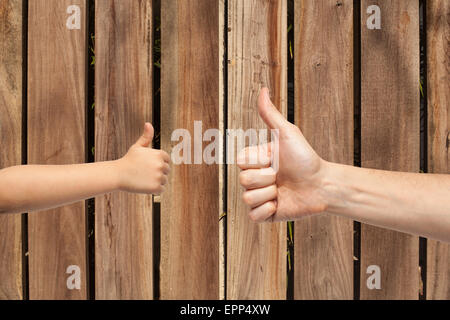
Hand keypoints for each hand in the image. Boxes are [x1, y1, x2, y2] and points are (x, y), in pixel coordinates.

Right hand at [116, 123, 169, 194]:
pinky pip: (161, 189)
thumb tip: (148, 124)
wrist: (118, 175)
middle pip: (166, 170)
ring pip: (164, 180)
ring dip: (156, 181)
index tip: (147, 164)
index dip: (157, 163)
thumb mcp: (137, 147)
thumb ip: (146, 136)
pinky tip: (145, 185)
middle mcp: (161, 165)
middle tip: (144, 172)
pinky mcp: (156, 187)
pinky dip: (154, 189)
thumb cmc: (128, 160)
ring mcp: (159, 176)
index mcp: (159, 154)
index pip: (166, 160)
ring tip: (143, 178)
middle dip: (157, 172)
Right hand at [238, 88, 328, 221]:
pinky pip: (253, 216)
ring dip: (269, 194)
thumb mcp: (287, 134)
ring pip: (248, 198)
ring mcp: (259, 197)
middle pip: (243, 181)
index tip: (274, 159)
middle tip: (281, 176)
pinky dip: (267, 210)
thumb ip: (270, 114)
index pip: (240, 162)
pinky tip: (280, 203)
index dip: (258, 162)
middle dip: (266, 178)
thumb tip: (263, 90)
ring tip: (282, 190)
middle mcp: (254, 179)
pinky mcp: (265, 215)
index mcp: (255, 161)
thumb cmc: (306, 158)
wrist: (322, 184)